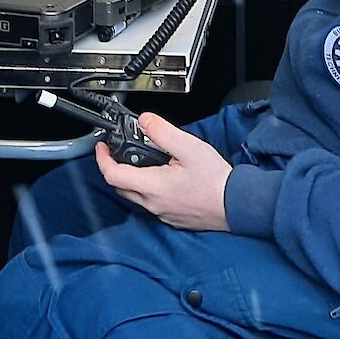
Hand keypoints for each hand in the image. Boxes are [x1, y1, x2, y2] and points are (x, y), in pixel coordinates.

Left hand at [96, 113, 231, 230]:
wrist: (236, 205)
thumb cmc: (216, 181)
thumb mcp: (189, 147)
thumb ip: (163, 132)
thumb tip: (145, 121)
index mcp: (152, 186)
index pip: (112, 175)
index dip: (102, 159)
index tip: (103, 147)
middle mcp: (153, 203)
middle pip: (121, 186)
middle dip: (116, 167)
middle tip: (122, 151)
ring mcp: (162, 213)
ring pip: (136, 195)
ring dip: (133, 177)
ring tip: (147, 160)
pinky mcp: (172, 217)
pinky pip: (151, 203)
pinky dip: (149, 188)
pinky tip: (165, 177)